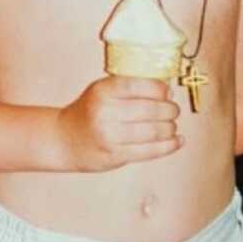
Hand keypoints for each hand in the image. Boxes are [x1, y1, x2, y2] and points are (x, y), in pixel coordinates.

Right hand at [56, 75, 182, 171]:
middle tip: (174, 111)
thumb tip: (166, 91)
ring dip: (170, 128)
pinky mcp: (115, 156)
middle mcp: (105, 112)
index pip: (140, 86)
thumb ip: (129, 87)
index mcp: (103, 91)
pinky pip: (150, 151)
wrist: (65, 139)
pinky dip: (169, 146)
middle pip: (151, 110)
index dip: (161, 90)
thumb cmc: (90, 111)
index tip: (168, 93)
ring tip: (172, 126)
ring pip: (153, 132)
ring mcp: (110, 136)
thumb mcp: (102, 90)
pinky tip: (177, 141)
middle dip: (170, 110)